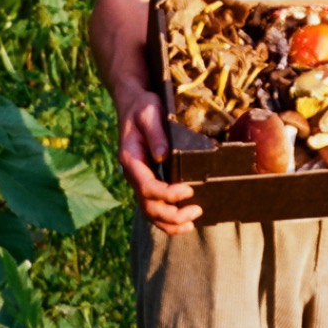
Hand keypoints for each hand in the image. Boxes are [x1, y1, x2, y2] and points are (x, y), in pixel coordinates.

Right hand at [117, 86, 202, 234]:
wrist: (133, 105)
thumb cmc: (142, 107)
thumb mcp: (149, 113)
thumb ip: (155, 133)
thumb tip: (163, 156)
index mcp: (131, 160)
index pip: (147, 187)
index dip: (168, 194)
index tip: (188, 190)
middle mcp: (133, 175)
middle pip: (148, 207)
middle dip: (172, 215)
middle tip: (197, 211)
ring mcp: (138, 180)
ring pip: (150, 212)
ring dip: (170, 223)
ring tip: (191, 223)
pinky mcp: (146, 181)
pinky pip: (153, 206)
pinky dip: (167, 219)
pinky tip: (183, 221)